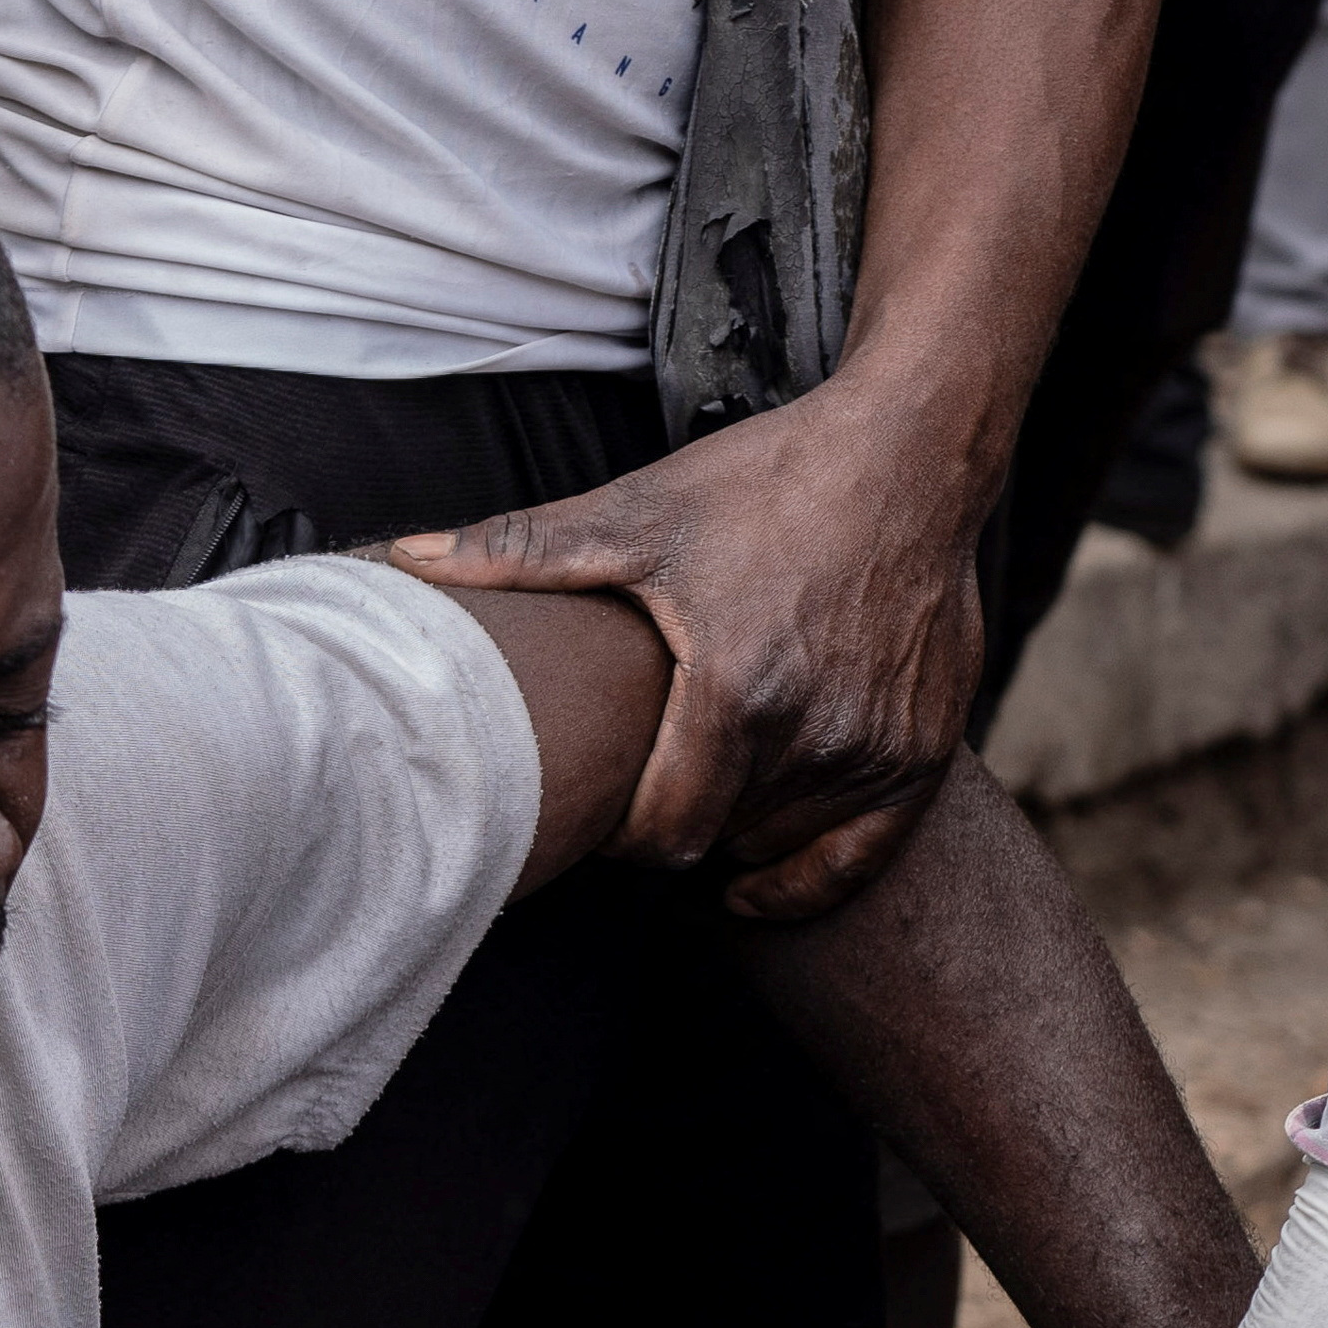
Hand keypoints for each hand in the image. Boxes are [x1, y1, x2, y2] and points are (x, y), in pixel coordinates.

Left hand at [392, 381, 982, 918]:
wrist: (910, 452)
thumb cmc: (770, 479)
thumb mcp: (641, 513)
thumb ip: (521, 551)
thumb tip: (404, 559)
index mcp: (736, 692)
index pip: (660, 833)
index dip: (621, 833)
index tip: (601, 803)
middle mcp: (814, 736)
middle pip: (713, 844)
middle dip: (667, 826)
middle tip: (640, 792)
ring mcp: (876, 750)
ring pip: (776, 849)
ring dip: (730, 837)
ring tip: (696, 792)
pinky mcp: (923, 752)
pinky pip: (856, 859)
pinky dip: (801, 875)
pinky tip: (754, 875)